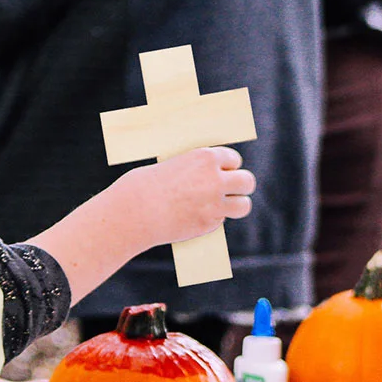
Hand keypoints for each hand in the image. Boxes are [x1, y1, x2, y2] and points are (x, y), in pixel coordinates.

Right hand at [115, 147, 254, 249]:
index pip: (233, 159)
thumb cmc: (146, 185)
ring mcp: (214, 203)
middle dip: (241, 185)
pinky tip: (194, 216)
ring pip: (243, 205)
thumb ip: (196, 170)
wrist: (134, 211)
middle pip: (247, 181)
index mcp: (205, 158)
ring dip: (236, 205)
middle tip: (233, 190)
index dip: (228, 167)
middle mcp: (215, 179)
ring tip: (225, 206)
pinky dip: (213, 219)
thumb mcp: (174, 166)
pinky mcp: (208, 223)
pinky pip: (221, 220)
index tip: (225, 171)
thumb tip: (210, 175)